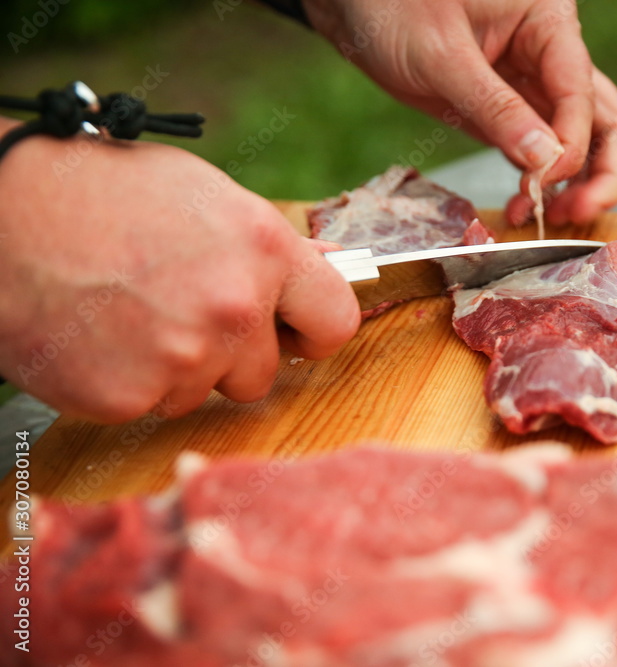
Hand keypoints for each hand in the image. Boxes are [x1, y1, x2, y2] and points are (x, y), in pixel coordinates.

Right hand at [0, 120, 359, 421]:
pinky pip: (150, 406)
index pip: (336, 321)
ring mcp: (183, 357)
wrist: (4, 210)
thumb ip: (268, 248)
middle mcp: (234, 309)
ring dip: (175, 369)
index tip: (295, 333)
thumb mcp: (207, 196)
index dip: (314, 331)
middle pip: (264, 373)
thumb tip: (323, 269)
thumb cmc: (105, 191)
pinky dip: (128, 383)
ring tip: (129, 314)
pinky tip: (101, 337)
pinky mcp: (128, 396)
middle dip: (231, 355)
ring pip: (203, 393)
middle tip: (179, 312)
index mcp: (264, 250)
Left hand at [304, 0, 616, 224]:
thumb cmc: (394, 7)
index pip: (581, 91)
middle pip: (604, 116)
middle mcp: (551, 53)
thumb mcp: (443, 55)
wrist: (353, 8)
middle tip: (577, 213)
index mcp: (548, 21)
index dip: (572, 143)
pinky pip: (539, 150)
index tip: (545, 183)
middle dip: (602, 169)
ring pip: (579, 138)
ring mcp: (531, 85)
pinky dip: (538, 182)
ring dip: (573, 183)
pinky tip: (521, 208)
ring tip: (549, 219)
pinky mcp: (507, 111)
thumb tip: (546, 161)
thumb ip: (495, 107)